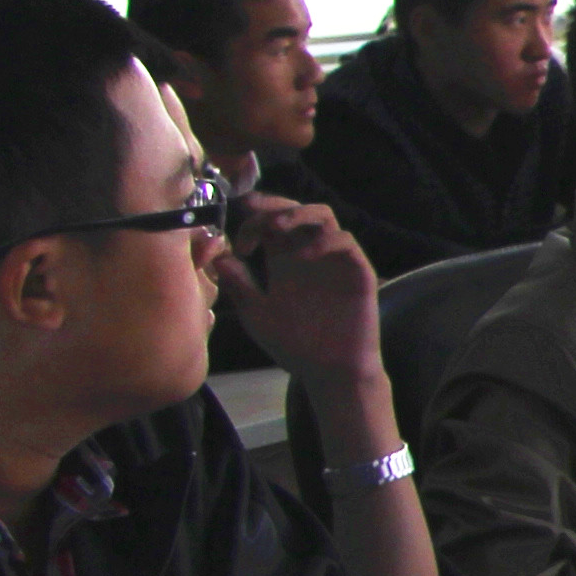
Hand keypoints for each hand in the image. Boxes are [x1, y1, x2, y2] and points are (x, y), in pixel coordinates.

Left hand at [212, 193, 383, 382]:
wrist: (330, 371)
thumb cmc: (295, 345)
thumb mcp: (257, 315)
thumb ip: (240, 286)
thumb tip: (219, 257)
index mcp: (283, 260)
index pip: (268, 223)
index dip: (251, 222)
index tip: (238, 242)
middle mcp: (308, 253)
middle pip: (294, 210)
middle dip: (272, 204)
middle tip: (253, 209)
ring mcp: (334, 259)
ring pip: (323, 216)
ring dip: (299, 213)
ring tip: (279, 225)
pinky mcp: (357, 270)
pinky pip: (345, 242)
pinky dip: (325, 241)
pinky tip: (305, 255)